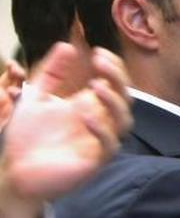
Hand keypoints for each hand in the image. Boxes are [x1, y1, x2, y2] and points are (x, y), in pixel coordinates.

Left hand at [0, 44, 131, 217]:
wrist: (15, 172)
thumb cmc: (28, 138)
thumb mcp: (36, 97)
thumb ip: (52, 73)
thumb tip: (67, 45)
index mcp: (90, 106)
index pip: (115, 84)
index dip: (113, 67)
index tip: (98, 52)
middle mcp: (100, 122)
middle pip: (125, 98)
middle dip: (117, 78)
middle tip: (100, 62)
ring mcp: (99, 142)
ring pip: (124, 121)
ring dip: (113, 101)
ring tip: (95, 85)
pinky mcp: (94, 162)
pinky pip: (109, 145)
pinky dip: (101, 130)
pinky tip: (86, 115)